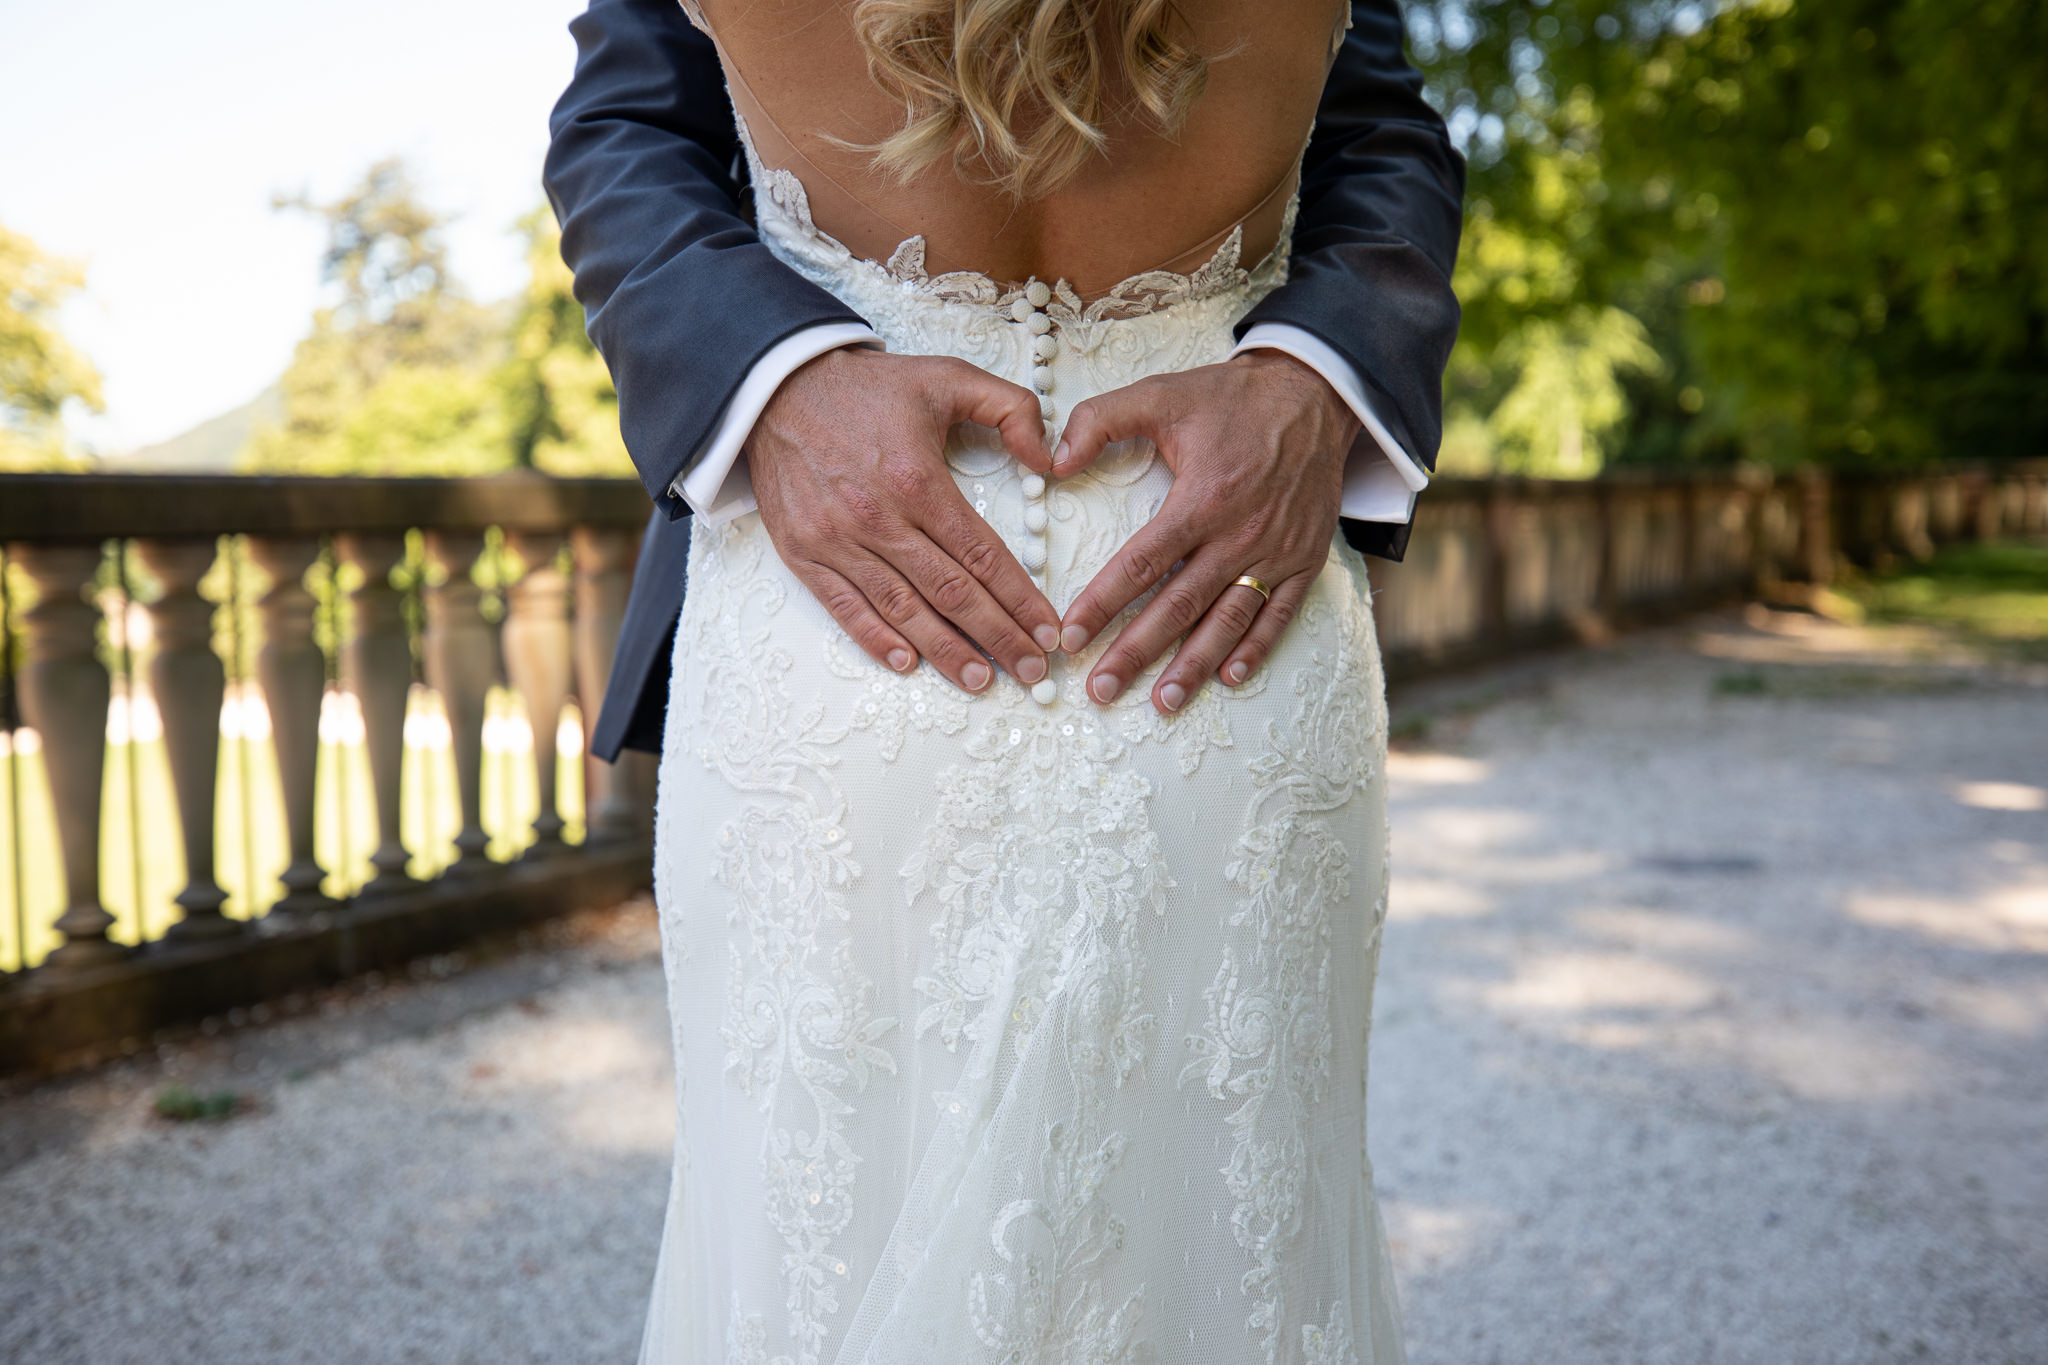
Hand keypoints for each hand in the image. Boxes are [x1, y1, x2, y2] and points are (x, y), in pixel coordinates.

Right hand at [748, 346, 1060, 692]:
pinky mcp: (803, 552)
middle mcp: (877, 518)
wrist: (776, 387)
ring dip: (945, 650)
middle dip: (997, 636)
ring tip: (981, 679)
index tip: (1048, 630)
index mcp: (917, 480)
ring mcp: (836, 540)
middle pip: (950, 592)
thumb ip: (1011, 409)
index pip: (981, 554)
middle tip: (1031, 670)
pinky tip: (908, 663)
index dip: (1019, 598)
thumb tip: (1051, 460)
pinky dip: (877, 639)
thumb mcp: (947, 376)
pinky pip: (845, 607)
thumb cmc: (867, 388)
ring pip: (902, 609)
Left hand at [1051, 351, 1359, 713]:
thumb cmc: (1232, 399)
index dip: (1103, 603)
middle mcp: (1240, 534)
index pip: (1142, 563)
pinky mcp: (1304, 560)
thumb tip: (1054, 460)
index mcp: (1203, 498)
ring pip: (1227, 621)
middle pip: (1179, 606)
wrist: (1315, 395)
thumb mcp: (1163, 393)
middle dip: (1136, 652)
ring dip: (1193, 665)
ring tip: (1161, 700)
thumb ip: (1101, 419)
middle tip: (1100, 688)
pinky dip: (1255, 649)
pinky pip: (1278, 614)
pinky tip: (1227, 677)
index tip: (1070, 635)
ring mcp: (1276, 552)